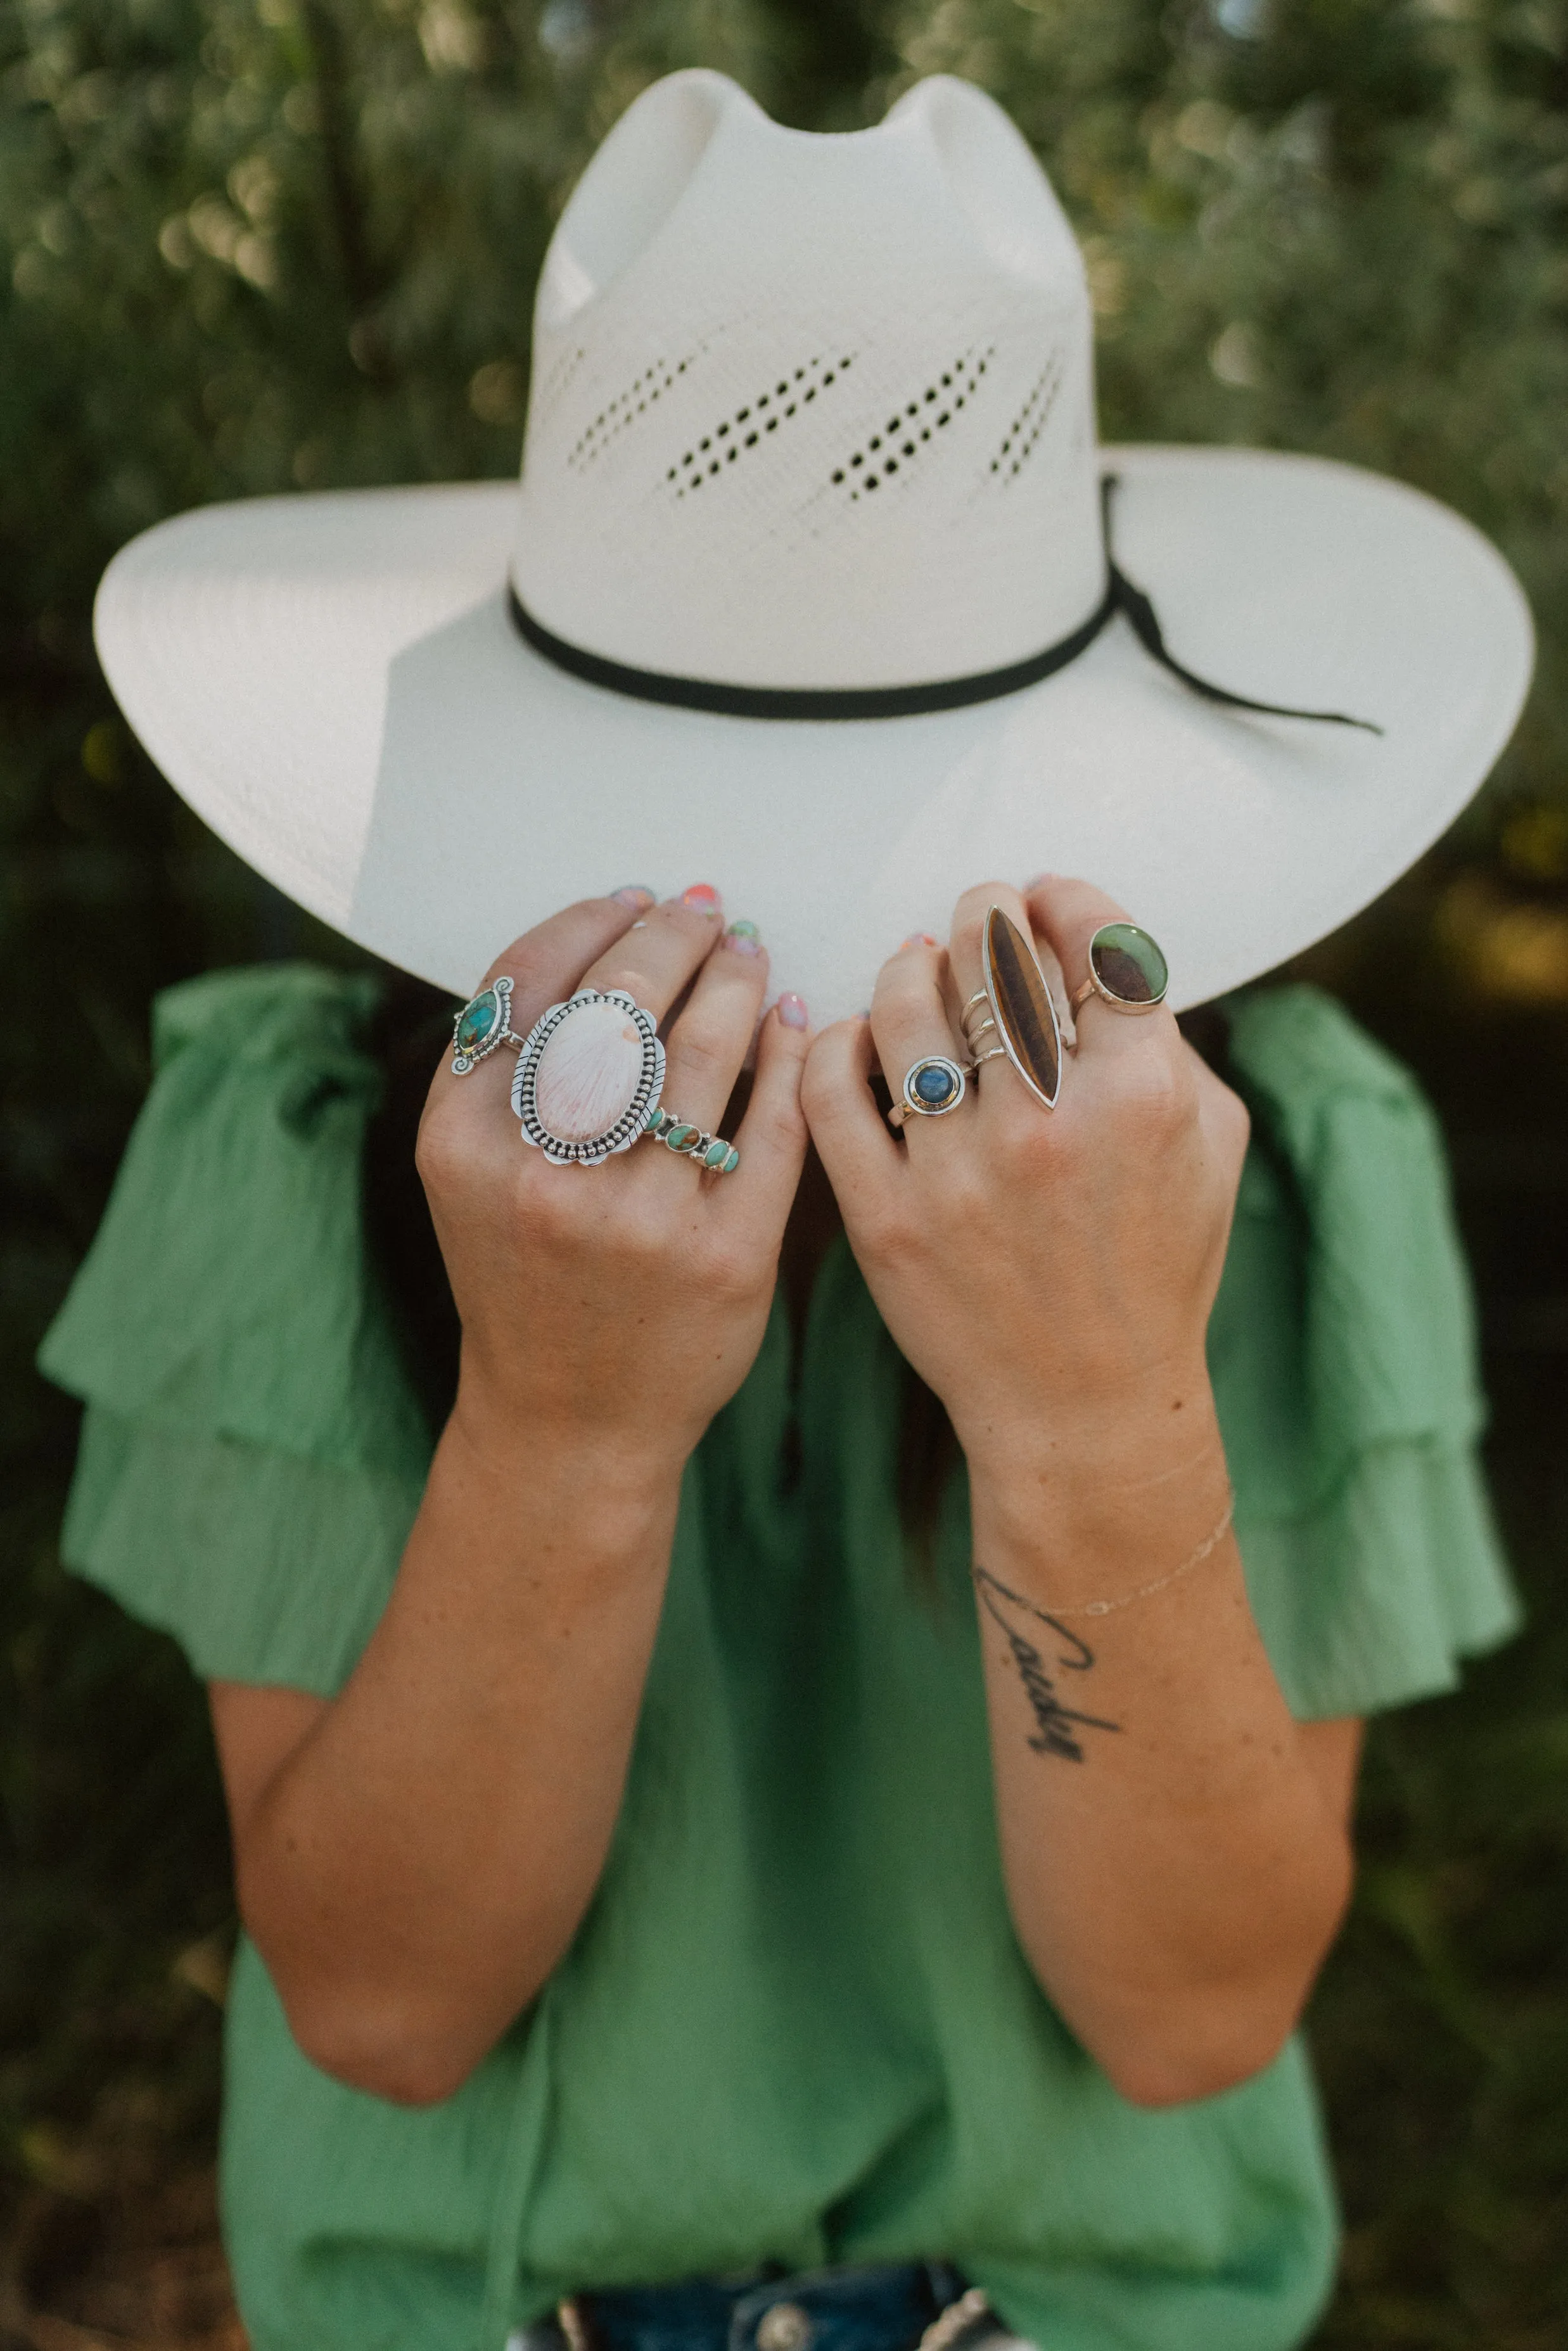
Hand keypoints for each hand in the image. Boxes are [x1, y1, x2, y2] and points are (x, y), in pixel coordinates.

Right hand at [417, 889, 809, 1470]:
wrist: (569, 1421)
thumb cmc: (526, 1273)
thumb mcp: (471, 1171)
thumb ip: (505, 1066)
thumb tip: (604, 934)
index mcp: (463, 1142)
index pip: (530, 984)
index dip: (589, 924)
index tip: (633, 899)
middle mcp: (543, 1177)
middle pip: (621, 1004)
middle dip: (673, 938)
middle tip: (707, 914)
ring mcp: (637, 1221)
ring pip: (705, 1052)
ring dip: (736, 983)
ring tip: (748, 957)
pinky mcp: (723, 1259)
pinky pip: (771, 1125)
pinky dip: (787, 1058)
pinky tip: (790, 1024)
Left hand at [802, 877, 1248, 1491]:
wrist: (1087, 1406)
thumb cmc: (1158, 1269)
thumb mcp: (1208, 1145)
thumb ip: (1167, 1040)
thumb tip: (1096, 947)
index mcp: (1144, 1093)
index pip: (1091, 938)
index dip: (1062, 898)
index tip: (1044, 900)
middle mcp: (1050, 1124)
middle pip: (992, 954)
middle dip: (981, 913)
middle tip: (975, 914)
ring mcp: (959, 1173)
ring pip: (902, 1007)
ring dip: (907, 968)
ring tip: (915, 969)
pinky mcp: (885, 1218)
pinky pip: (832, 1091)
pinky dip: (839, 1045)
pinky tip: (861, 1040)